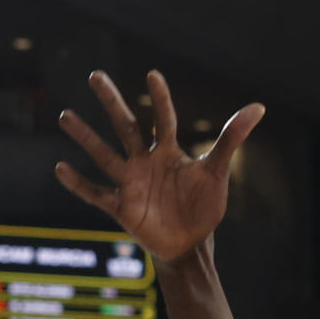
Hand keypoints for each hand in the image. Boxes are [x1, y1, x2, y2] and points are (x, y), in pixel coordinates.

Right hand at [54, 70, 264, 263]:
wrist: (190, 244)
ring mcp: (130, 182)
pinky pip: (96, 193)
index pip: (163, 118)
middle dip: (112, 102)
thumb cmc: (203, 206)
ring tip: (66, 115)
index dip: (161, 98)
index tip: (153, 74)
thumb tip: (259, 106)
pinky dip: (79, 184)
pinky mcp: (122, 207)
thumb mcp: (217, 171)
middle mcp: (145, 161)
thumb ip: (231, 139)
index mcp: (168, 151)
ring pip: (105, 155)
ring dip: (86, 136)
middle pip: (126, 126)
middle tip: (96, 75)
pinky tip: (60, 168)